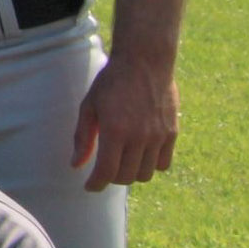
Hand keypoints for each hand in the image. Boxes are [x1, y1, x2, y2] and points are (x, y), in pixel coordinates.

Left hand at [72, 51, 177, 189]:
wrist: (145, 61)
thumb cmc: (112, 82)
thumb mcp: (90, 106)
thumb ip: (83, 137)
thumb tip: (76, 165)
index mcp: (115, 130)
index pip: (106, 172)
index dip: (95, 184)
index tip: (89, 186)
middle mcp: (139, 137)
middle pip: (125, 177)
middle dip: (111, 178)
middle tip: (105, 167)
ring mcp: (158, 136)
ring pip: (145, 174)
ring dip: (131, 173)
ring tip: (123, 160)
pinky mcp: (172, 133)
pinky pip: (164, 164)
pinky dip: (151, 165)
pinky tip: (141, 155)